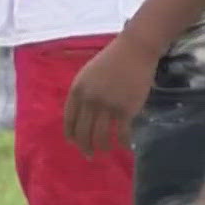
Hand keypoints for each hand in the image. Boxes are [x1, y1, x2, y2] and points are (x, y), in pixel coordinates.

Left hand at [63, 31, 160, 155]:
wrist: (135, 49)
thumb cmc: (112, 60)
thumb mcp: (88, 74)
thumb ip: (82, 94)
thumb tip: (81, 116)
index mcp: (77, 91)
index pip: (69, 121)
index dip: (72, 136)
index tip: (75, 144)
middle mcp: (89, 101)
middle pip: (83, 132)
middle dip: (85, 147)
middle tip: (89, 155)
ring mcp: (108, 106)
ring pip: (100, 136)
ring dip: (102, 148)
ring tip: (106, 151)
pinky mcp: (126, 109)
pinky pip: (121, 133)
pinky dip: (122, 142)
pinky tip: (125, 146)